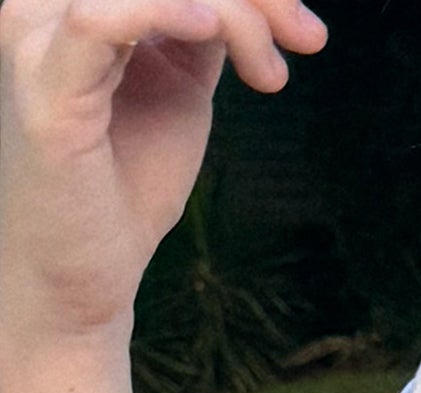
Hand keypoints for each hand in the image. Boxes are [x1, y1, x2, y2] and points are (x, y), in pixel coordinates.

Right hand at [0, 0, 325, 349]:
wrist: (87, 264)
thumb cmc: (129, 176)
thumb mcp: (181, 85)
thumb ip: (206, 30)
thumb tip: (269, 5)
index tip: (307, 32)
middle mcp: (46, 2)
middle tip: (306, 40)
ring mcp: (38, 37)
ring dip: (228, 12)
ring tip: (268, 74)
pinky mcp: (46, 88)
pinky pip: (97, 20)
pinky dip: (158, 11)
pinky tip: (208, 29)